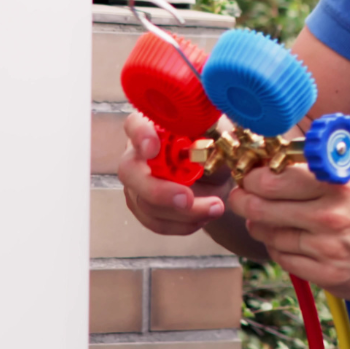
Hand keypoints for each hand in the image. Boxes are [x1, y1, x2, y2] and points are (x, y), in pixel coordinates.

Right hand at [115, 112, 231, 234]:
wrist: (220, 173)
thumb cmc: (215, 146)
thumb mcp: (219, 135)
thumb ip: (212, 134)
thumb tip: (209, 143)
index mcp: (153, 126)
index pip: (135, 124)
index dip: (140, 136)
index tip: (153, 148)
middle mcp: (138, 153)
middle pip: (130, 172)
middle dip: (158, 190)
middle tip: (187, 198)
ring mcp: (137, 182)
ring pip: (145, 203)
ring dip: (182, 213)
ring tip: (215, 207)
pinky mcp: (144, 207)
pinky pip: (156, 222)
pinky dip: (182, 224)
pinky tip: (204, 216)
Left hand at [232, 163, 349, 301]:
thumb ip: (320, 168)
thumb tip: (276, 160)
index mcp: (337, 185)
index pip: (275, 179)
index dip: (253, 178)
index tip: (249, 177)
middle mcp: (331, 217)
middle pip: (263, 209)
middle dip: (244, 201)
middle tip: (240, 197)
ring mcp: (329, 250)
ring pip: (271, 237)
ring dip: (262, 227)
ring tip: (263, 219)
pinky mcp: (331, 277)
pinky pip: (286, 261)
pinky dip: (279, 249)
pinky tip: (286, 240)